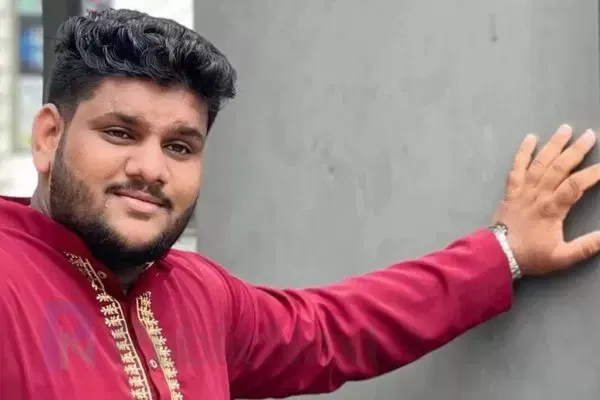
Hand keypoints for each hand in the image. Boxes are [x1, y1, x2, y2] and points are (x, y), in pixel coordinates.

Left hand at [492, 124, 599, 275]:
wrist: (498, 254)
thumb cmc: (531, 256)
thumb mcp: (563, 257)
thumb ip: (587, 245)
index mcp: (552, 209)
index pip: (575, 185)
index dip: (592, 173)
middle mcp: (538, 195)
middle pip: (559, 167)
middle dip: (575, 150)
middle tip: (589, 135)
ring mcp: (523, 190)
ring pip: (539, 163)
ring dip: (552, 145)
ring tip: (565, 129)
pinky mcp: (511, 191)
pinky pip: (516, 168)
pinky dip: (522, 152)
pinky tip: (530, 138)